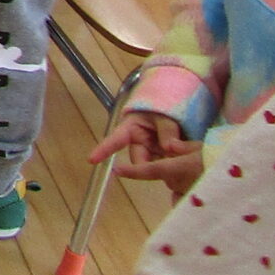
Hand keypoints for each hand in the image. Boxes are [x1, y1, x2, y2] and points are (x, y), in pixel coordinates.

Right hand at [87, 111, 201, 192]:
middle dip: (153, 165)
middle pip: (140, 161)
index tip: (91, 159)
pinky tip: (184, 159)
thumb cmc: (164, 109)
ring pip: (153, 166)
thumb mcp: (166, 116)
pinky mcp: (161, 159)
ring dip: (167, 164)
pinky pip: (165, 167)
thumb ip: (167, 130)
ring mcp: (150, 153)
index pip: (116, 140)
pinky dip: (174, 165)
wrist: (175, 108)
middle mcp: (138, 143)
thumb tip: (168, 148)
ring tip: (183, 155)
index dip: (103, 149)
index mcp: (132, 129)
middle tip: (174, 160)